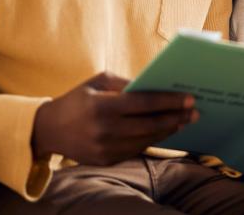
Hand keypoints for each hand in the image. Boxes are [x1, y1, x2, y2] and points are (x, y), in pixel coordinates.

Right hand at [31, 71, 198, 164]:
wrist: (49, 129)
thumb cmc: (78, 99)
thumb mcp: (98, 82)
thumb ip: (126, 84)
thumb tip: (155, 87)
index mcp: (102, 107)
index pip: (144, 104)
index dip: (169, 101)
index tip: (189, 98)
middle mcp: (104, 131)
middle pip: (150, 125)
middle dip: (176, 117)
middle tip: (195, 111)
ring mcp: (105, 149)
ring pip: (146, 140)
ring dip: (168, 130)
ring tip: (184, 120)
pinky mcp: (106, 161)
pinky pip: (136, 150)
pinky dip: (153, 140)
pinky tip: (165, 131)